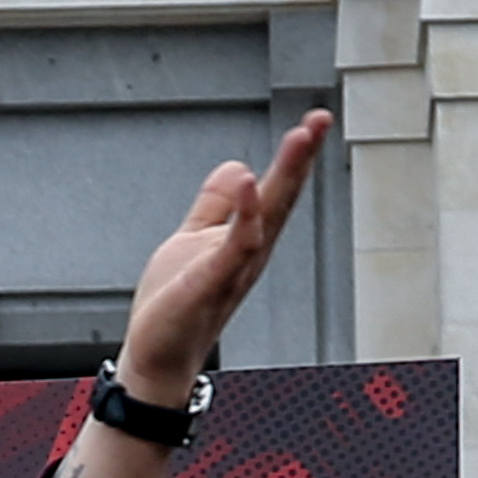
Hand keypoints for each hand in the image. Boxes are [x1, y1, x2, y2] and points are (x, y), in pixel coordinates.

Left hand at [117, 111, 332, 403]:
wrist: (157, 357)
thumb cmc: (176, 305)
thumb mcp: (194, 239)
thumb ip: (215, 205)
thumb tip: (239, 167)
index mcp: (246, 239)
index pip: (277, 189)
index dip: (296, 156)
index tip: (315, 120)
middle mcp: (250, 253)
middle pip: (282, 198)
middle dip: (302, 158)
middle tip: (321, 119)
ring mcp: (233, 269)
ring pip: (268, 217)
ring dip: (285, 176)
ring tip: (300, 138)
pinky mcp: (210, 283)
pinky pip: (234, 246)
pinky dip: (245, 216)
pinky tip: (251, 184)